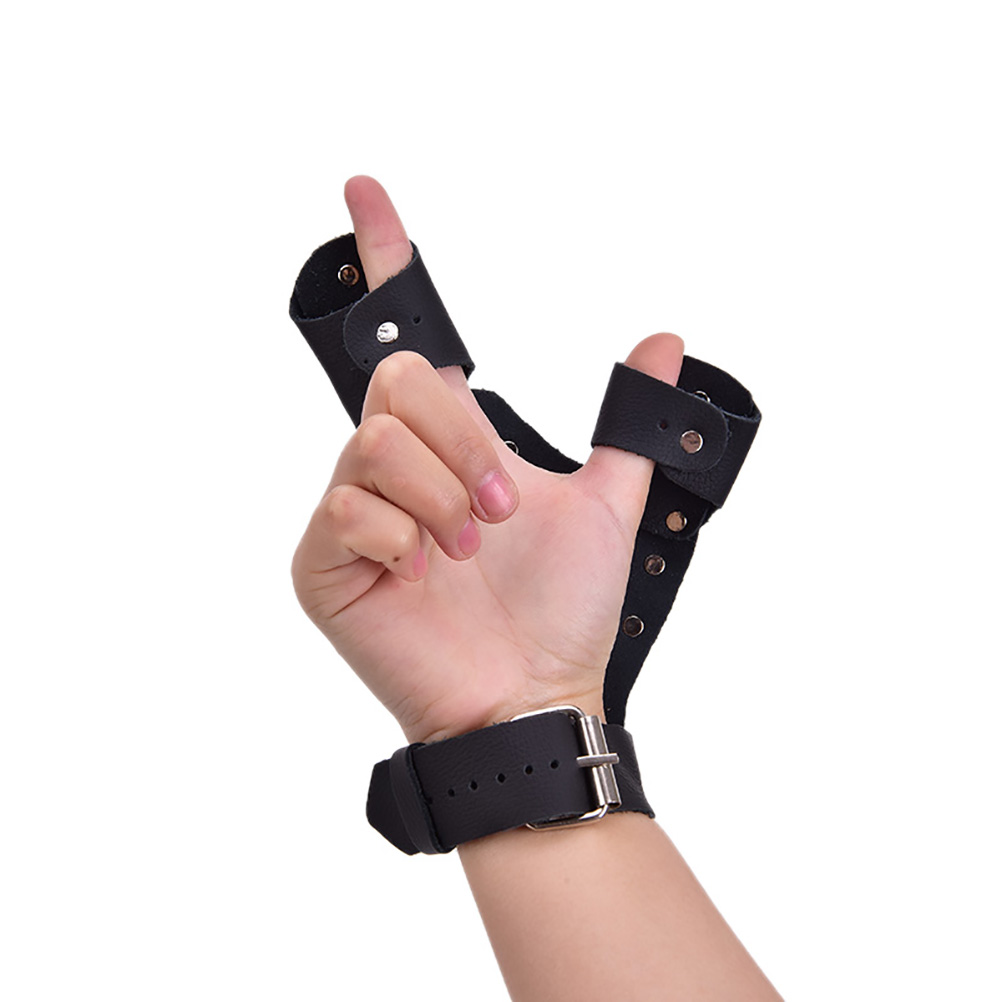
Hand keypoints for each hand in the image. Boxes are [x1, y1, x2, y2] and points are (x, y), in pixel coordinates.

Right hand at [292, 176, 683, 744]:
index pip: (404, 337)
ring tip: (473, 549)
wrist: (534, 693)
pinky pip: (346, 509)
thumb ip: (628, 425)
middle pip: (399, 385)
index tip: (367, 192)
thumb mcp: (606, 505)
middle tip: (504, 510)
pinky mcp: (321, 562)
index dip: (383, 260)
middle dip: (465, 445)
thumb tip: (666, 343)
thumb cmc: (561, 609)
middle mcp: (393, 465)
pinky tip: (424, 574)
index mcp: (447, 443)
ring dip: (443, 497)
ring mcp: (351, 512)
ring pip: (376, 444)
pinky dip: (401, 537)